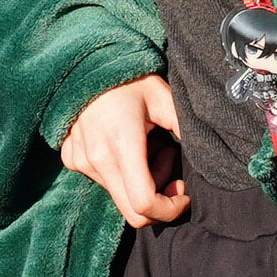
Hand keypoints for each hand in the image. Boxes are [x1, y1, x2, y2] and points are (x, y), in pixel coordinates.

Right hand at [60, 75, 188, 224]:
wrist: (86, 65)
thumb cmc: (130, 79)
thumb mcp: (164, 97)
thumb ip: (183, 127)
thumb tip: (206, 155)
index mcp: (123, 144)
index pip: (144, 203)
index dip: (169, 209)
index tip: (184, 195)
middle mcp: (97, 159)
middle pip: (132, 211)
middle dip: (159, 197)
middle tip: (168, 160)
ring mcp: (81, 161)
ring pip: (119, 195)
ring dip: (141, 179)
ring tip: (149, 144)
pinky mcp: (71, 160)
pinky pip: (102, 181)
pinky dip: (121, 171)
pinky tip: (127, 144)